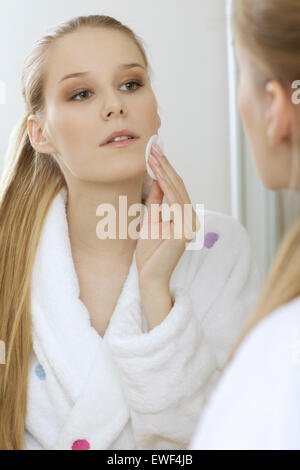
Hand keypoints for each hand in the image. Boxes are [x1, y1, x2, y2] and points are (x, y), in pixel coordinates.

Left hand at [136, 144, 199, 288]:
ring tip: (153, 155)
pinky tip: (158, 173)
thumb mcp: (150, 222)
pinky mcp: (184, 230)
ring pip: (178, 191)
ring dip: (165, 171)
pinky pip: (176, 203)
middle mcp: (189, 218)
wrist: (149, 278)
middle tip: (153, 147)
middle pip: (178, 186)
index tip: (153, 154)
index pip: (174, 189)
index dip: (164, 170)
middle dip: (164, 166)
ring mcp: (188, 224)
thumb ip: (156, 203)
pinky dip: (167, 186)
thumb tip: (157, 182)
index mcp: (182, 217)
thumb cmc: (148, 255)